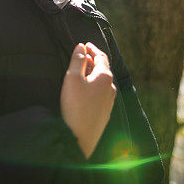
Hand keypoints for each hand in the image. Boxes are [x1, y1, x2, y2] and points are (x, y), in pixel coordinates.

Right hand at [60, 42, 115, 158]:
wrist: (80, 138)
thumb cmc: (75, 106)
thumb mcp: (72, 78)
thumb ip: (77, 60)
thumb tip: (81, 47)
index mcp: (105, 77)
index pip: (101, 56)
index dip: (92, 49)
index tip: (85, 44)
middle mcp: (111, 88)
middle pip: (103, 69)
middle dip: (92, 61)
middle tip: (81, 57)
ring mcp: (109, 102)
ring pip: (102, 82)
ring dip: (92, 74)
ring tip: (81, 73)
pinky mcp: (104, 113)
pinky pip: (100, 93)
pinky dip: (93, 86)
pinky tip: (84, 91)